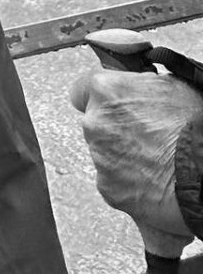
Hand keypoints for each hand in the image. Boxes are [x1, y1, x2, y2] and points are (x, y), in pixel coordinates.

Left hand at [67, 65, 194, 255]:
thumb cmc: (196, 129)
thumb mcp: (172, 86)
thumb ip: (142, 83)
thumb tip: (141, 83)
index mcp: (106, 91)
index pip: (82, 89)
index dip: (101, 99)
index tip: (112, 105)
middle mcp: (95, 123)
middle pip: (96, 124)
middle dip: (115, 129)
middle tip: (146, 136)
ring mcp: (100, 158)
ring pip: (105, 155)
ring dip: (123, 157)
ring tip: (156, 161)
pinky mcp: (109, 189)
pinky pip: (114, 183)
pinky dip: (130, 184)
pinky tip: (154, 181)